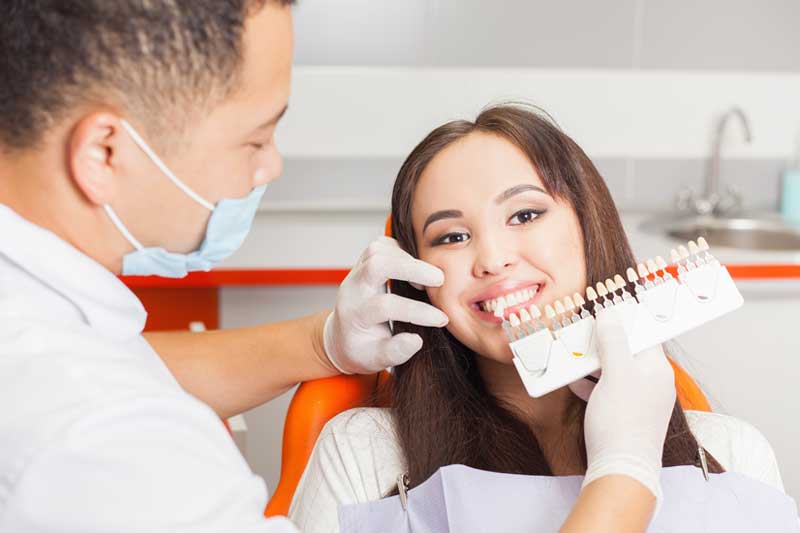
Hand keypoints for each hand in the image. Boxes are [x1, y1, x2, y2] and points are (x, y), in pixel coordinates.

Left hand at [323, 237, 448, 373]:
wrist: (342, 336)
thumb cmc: (361, 349)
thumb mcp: (375, 361)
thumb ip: (395, 352)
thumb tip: (416, 339)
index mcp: (354, 315)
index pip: (385, 306)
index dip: (417, 312)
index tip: (441, 319)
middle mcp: (352, 289)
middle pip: (377, 265)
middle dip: (411, 268)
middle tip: (439, 280)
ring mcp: (356, 272)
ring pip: (378, 250)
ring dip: (407, 257)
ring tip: (428, 276)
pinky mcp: (364, 262)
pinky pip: (381, 245)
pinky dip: (402, 250)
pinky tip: (416, 266)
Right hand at [577, 308, 675, 503]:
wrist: (621, 470)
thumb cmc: (622, 420)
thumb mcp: (616, 373)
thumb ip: (613, 342)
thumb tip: (610, 314)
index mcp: (657, 369)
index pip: (645, 335)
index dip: (626, 321)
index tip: (606, 309)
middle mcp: (652, 384)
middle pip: (628, 352)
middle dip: (604, 342)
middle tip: (582, 330)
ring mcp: (639, 401)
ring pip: (616, 372)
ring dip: (594, 362)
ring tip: (573, 353)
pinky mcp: (625, 417)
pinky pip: (608, 391)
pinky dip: (592, 384)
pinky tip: (573, 381)